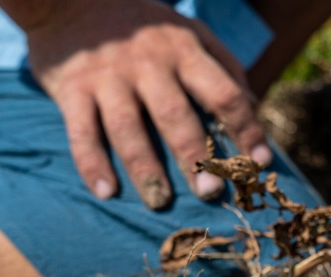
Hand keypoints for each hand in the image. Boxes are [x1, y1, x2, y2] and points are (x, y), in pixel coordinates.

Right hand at [19, 0, 271, 207]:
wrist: (70, 1)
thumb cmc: (144, 29)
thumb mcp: (189, 33)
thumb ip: (222, 66)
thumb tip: (253, 105)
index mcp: (184, 51)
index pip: (224, 94)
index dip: (246, 129)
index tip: (260, 163)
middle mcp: (147, 63)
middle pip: (176, 116)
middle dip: (196, 157)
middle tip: (211, 193)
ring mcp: (108, 76)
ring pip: (128, 129)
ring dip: (146, 170)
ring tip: (160, 203)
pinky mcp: (71, 89)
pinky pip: (82, 132)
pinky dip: (92, 165)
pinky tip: (106, 193)